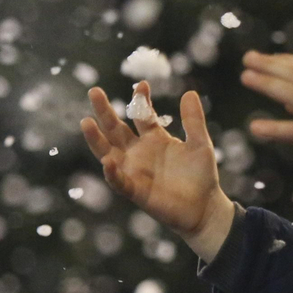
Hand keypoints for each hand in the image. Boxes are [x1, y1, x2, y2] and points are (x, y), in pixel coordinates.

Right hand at [80, 82, 235, 260]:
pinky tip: (107, 161)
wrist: (206, 208)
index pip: (141, 115)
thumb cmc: (202, 177)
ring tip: (86, 121)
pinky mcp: (136, 191)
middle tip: (94, 91)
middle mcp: (139, 153)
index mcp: (154, 139)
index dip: (140, 99)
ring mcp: (134, 171)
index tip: (142, 85)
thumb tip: (189, 92)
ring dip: (96, 139)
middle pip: (116, 129)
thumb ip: (194, 121)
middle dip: (104, 111)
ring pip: (108, 153)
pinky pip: (119, 181)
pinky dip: (112, 173)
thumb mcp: (201, 144)